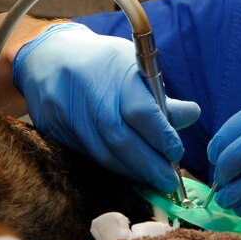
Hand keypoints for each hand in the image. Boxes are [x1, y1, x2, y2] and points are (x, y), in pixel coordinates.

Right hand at [13, 22, 199, 191]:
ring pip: (102, 155)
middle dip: (149, 166)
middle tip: (170, 181)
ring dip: (132, 173)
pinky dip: (112, 169)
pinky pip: (87, 158)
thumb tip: (192, 115)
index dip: (162, 137)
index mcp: (114, 72)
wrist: (48, 57)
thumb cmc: (103, 61)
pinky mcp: (55, 133)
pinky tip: (129, 174)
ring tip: (154, 181)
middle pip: (121, 140)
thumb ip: (161, 95)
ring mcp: (68, 116)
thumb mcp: (134, 65)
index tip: (177, 152)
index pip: (141, 112)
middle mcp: (89, 96)